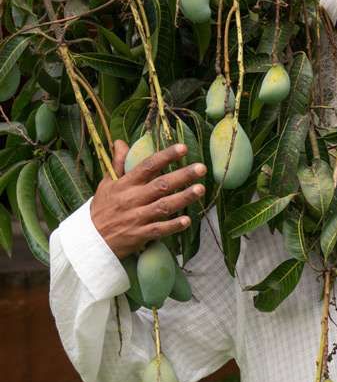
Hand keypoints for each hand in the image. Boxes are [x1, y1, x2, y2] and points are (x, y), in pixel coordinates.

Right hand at [91, 139, 206, 258]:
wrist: (89, 239)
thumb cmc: (102, 208)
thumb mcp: (107, 183)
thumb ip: (118, 163)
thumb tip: (121, 141)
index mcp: (125, 184)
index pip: (147, 166)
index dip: (165, 156)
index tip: (183, 148)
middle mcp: (133, 199)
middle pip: (161, 185)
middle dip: (182, 176)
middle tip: (201, 168)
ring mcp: (137, 217)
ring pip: (163, 206)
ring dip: (183, 198)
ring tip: (200, 189)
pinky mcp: (140, 235)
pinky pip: (159, 230)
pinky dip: (172, 226)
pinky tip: (187, 220)